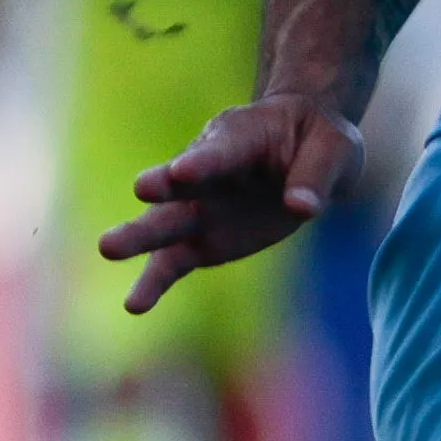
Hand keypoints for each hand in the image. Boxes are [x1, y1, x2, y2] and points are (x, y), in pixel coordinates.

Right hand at [103, 92, 355, 307]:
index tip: (181, 172)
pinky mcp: (201, 241)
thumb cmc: (317, 140)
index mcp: (238, 136)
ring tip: (108, 248)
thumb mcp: (333, 147)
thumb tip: (301, 207)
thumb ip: (315, 175)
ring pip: (165, 224)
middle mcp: (207, 171)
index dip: (202, 161)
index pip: (218, 151)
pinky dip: (155, 283)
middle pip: (179, 184)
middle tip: (141, 189)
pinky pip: (174, 262)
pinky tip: (134, 305)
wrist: (302, 148)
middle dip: (161, 187)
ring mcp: (200, 207)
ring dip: (139, 236)